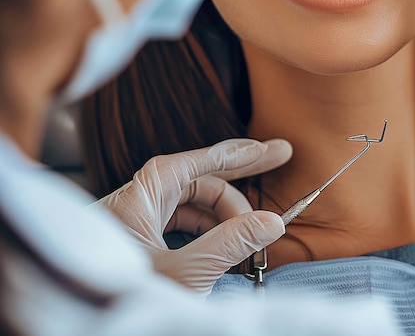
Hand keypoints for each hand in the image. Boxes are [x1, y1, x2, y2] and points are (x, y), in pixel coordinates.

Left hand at [92, 138, 291, 295]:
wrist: (80, 323)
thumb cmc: (118, 297)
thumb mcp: (182, 273)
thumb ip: (229, 245)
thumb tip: (273, 222)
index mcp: (143, 194)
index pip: (201, 161)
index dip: (242, 154)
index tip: (276, 151)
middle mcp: (142, 198)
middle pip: (201, 177)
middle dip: (242, 177)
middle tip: (278, 161)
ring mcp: (141, 217)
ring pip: (195, 202)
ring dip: (228, 215)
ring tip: (253, 238)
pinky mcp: (142, 236)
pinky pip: (184, 221)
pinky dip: (211, 230)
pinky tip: (229, 247)